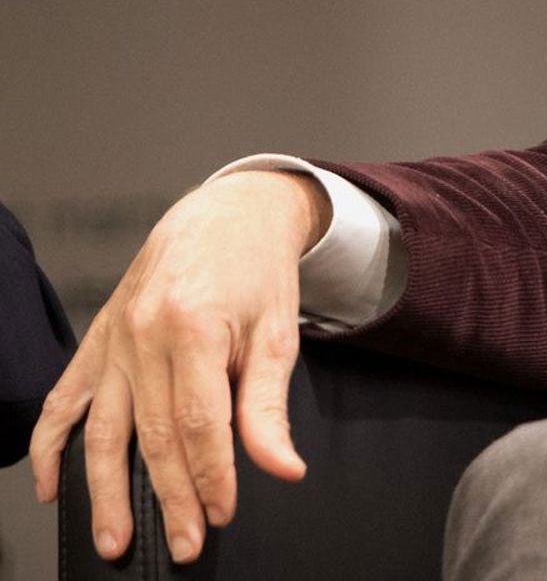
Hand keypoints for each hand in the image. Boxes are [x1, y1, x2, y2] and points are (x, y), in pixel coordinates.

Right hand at [29, 171, 330, 563]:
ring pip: (102, 430)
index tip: (221, 513)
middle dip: (169, 497)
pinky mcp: (97, 341)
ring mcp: (113, 340)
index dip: (211, 475)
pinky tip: (51, 486)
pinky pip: (65, 400)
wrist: (225, 216)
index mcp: (193, 329)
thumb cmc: (256, 271)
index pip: (198, 424)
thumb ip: (269, 407)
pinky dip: (50, 446)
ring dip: (105, 491)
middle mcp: (143, 337)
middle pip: (150, 436)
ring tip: (114, 538)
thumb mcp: (278, 334)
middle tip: (182, 543)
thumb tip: (282, 468)